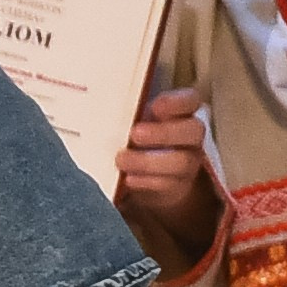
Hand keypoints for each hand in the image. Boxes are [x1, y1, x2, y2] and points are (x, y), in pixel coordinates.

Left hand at [115, 85, 221, 274]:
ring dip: (148, 162)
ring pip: (181, 162)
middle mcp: (189, 136)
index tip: (155, 106)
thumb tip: (92, 107)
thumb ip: (127, 113)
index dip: (177, 101)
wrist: (149, 175)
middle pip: (193, 130)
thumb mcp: (134, 120)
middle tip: (135, 134)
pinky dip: (145, 182)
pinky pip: (166, 184)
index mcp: (180, 112)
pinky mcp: (176, 186)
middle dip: (163, 133)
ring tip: (121, 160)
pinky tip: (127, 179)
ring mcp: (187, 162)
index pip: (190, 100)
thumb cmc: (136, 137)